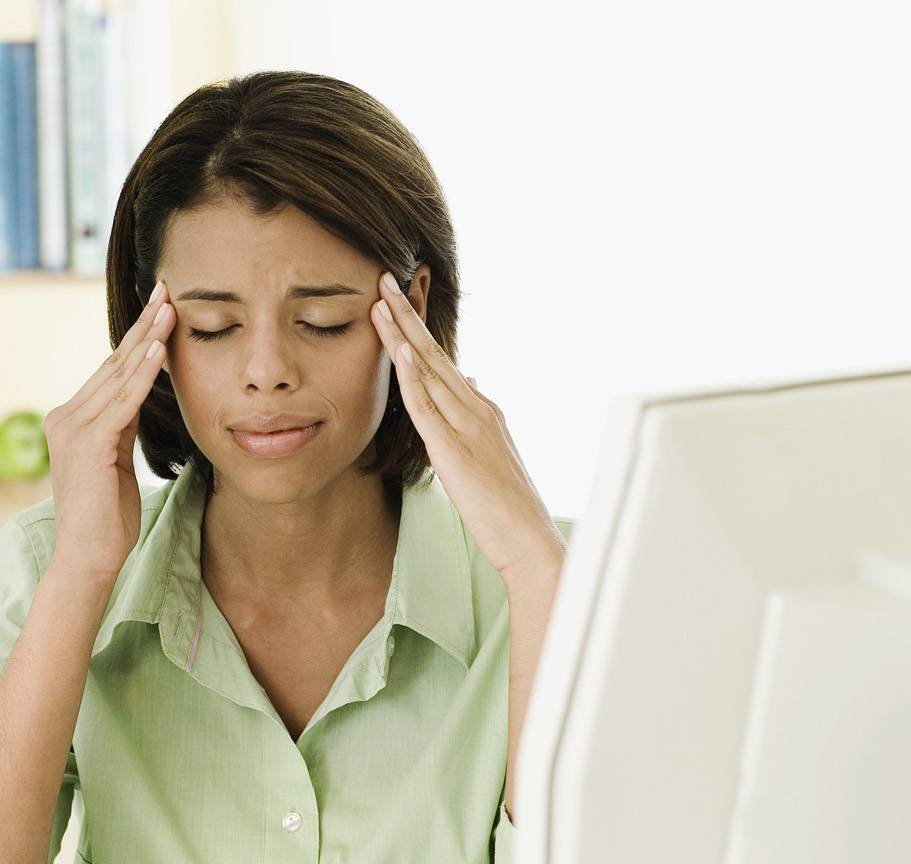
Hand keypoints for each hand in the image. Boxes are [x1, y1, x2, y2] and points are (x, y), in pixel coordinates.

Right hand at [43, 281, 175, 583]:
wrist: (87, 560)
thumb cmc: (107, 521)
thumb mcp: (116, 463)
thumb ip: (121, 429)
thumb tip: (137, 399)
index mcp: (72, 420)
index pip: (110, 371)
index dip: (137, 339)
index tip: (159, 309)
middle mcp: (65, 417)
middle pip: (113, 363)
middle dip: (143, 327)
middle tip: (166, 291)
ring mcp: (73, 429)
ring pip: (118, 376)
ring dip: (147, 341)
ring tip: (170, 309)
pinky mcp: (87, 445)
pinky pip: (122, 402)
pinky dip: (142, 375)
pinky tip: (160, 351)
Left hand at [369, 271, 564, 582]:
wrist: (529, 538)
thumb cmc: (509, 505)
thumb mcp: (493, 450)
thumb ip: (477, 414)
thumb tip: (469, 380)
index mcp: (482, 409)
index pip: (442, 362)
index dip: (417, 330)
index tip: (396, 300)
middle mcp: (476, 408)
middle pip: (434, 353)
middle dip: (407, 315)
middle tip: (384, 278)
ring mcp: (467, 426)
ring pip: (428, 371)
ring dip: (403, 334)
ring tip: (381, 300)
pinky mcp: (454, 450)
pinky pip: (428, 407)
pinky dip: (413, 376)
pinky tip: (398, 351)